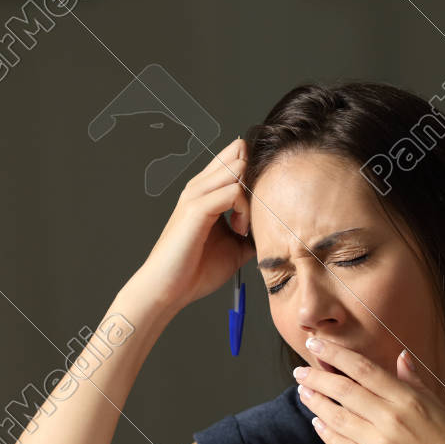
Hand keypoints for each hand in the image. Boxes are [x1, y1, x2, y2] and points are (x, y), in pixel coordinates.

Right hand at [130, 138, 254, 312]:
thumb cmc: (195, 269)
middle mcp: (200, 187)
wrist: (169, 289)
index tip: (264, 203)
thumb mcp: (235, 246)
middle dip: (258, 179)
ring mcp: (196, 195)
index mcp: (208, 192)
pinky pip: (232, 191)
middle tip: (259, 211)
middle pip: (238, 154)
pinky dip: (244, 210)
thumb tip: (275, 227)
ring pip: (237, 169)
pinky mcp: (195, 208)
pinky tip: (240, 230)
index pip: (236, 157)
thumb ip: (252, 230)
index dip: (257, 172)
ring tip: (246, 224)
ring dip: (251, 195)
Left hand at [295, 338, 444, 443]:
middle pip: (344, 390)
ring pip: (338, 417)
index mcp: (409, 399)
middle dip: (317, 377)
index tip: (317, 346)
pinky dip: (327, 433)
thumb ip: (415, 382)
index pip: (363, 369)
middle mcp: (391, 418)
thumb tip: (401, 357)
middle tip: (299, 371)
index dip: (336, 355)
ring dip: (317, 402)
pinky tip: (319, 423)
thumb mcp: (439, 407)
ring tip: (304, 393)